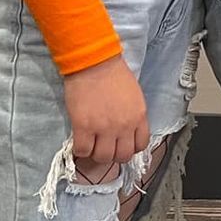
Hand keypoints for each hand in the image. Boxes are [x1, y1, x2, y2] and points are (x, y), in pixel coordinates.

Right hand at [63, 55, 148, 171]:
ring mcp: (104, 128)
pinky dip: (81, 150)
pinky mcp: (83, 127)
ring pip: (103, 158)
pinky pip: (83, 151)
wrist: (94, 63)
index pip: (140, 145)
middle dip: (113, 154)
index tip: (121, 144)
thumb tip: (125, 132)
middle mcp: (124, 126)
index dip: (129, 148)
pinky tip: (80, 141)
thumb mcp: (134, 96)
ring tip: (92, 145)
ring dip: (96, 154)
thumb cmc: (114, 74)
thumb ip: (132, 116)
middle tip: (104, 146)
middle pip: (122, 156)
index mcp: (139, 116)